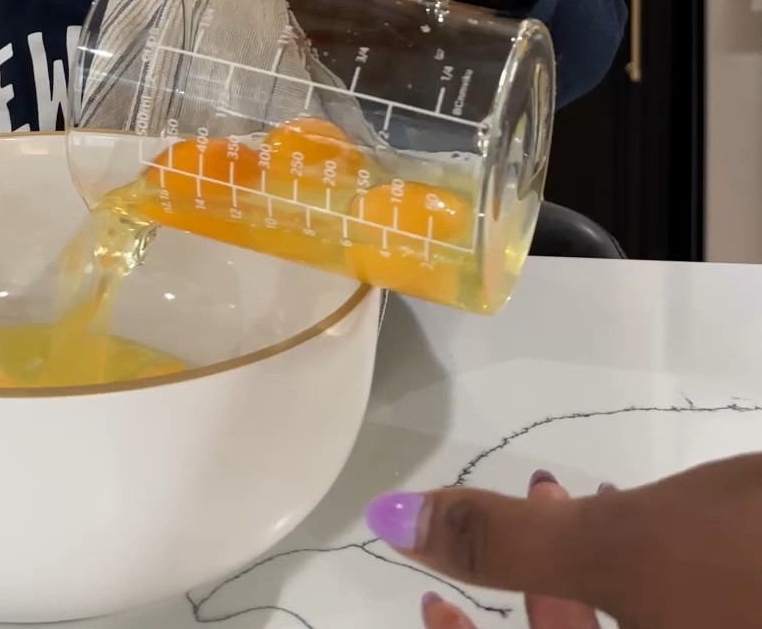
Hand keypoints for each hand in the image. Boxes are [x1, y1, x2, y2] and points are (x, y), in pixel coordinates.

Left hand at [365, 453, 761, 627]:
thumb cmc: (757, 559)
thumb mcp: (626, 545)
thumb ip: (503, 541)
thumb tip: (388, 526)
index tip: (434, 609)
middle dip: (537, 608)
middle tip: (520, 523)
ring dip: (580, 592)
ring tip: (573, 497)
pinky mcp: (733, 624)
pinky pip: (670, 623)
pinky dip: (634, 594)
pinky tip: (638, 520)